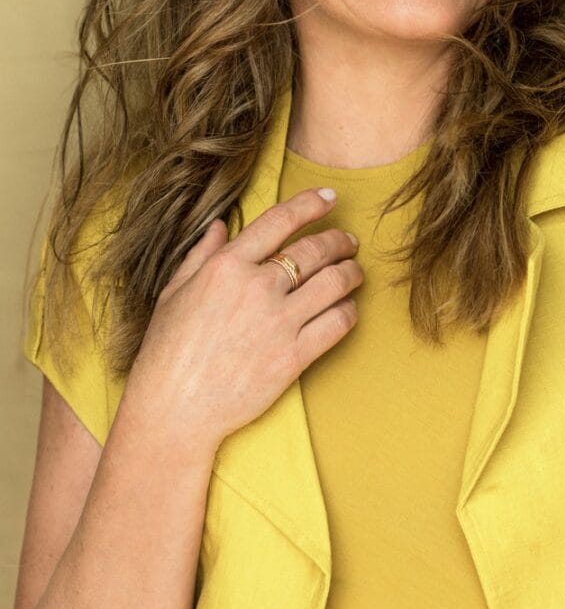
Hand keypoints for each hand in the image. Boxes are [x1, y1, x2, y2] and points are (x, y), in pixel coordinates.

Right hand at [125, 188, 362, 456]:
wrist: (173, 410)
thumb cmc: (166, 352)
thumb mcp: (174, 293)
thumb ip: (200, 255)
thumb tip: (218, 226)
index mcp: (226, 266)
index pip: (280, 221)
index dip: (312, 204)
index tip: (330, 198)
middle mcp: (256, 287)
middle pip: (316, 250)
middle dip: (339, 240)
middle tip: (348, 241)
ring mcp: (278, 322)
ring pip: (335, 282)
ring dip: (352, 273)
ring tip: (354, 272)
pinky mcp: (294, 357)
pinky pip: (338, 323)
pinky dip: (350, 311)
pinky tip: (347, 308)